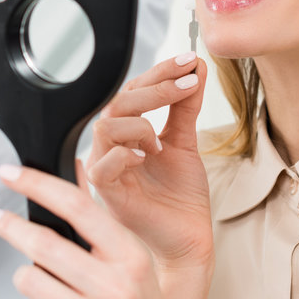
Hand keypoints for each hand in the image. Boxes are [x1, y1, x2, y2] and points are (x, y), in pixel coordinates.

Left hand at [0, 165, 228, 298]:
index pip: (77, 207)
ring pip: (30, 280)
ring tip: (47, 284)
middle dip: (12, 227)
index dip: (37, 185)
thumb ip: (98, 221)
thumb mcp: (132, 262)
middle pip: (43, 245)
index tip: (9, 174)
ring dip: (27, 277)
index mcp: (132, 258)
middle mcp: (116, 290)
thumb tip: (73, 168)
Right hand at [86, 53, 210, 269]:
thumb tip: (197, 67)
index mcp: (127, 132)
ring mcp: (105, 169)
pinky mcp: (106, 194)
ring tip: (161, 142)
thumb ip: (186, 106)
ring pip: (106, 127)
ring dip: (140, 125)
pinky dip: (126, 155)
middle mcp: (112, 147)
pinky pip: (102, 165)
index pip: (133, 90)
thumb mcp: (186, 141)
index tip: (189, 61)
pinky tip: (149, 156)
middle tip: (188, 83)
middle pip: (118, 102)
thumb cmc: (181, 195)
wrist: (189, 237)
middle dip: (155, 88)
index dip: (159, 72)